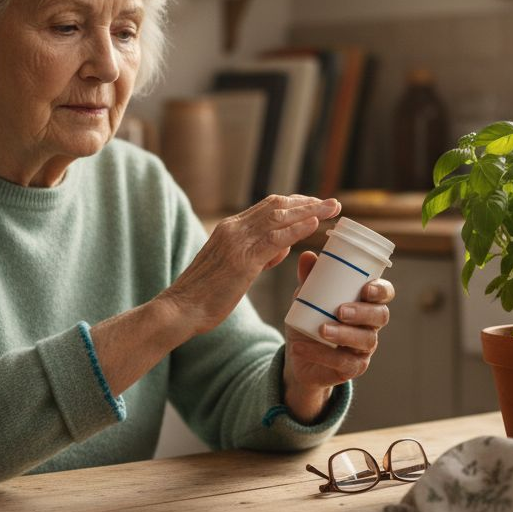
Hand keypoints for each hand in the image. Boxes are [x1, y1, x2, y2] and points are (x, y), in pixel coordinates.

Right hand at [161, 195, 340, 336]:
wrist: (179, 309)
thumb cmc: (206, 295)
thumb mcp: (233, 268)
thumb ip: (256, 254)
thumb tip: (280, 248)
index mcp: (229, 228)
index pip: (268, 206)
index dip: (295, 203)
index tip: (316, 205)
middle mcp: (233, 228)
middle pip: (277, 205)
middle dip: (308, 201)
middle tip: (333, 202)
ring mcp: (237, 242)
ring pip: (279, 217)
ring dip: (310, 210)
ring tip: (333, 207)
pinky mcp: (242, 260)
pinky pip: (275, 239)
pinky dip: (297, 228)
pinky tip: (315, 224)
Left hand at [283, 251, 394, 422]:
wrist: (300, 355)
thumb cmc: (311, 319)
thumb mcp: (307, 298)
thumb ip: (309, 279)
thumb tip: (308, 256)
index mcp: (366, 303)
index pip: (385, 293)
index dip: (381, 290)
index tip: (366, 288)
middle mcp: (370, 325)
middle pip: (380, 316)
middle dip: (362, 312)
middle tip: (340, 310)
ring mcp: (364, 348)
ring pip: (364, 340)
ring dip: (344, 334)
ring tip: (322, 330)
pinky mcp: (353, 368)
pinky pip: (343, 362)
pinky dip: (321, 354)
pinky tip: (301, 348)